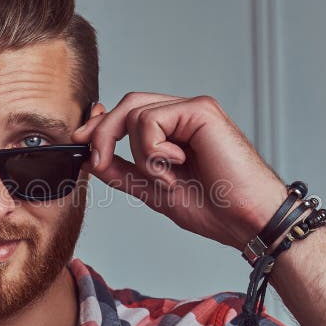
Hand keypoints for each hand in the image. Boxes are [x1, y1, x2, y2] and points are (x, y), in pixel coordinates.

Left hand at [71, 92, 288, 249]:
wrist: (246, 220)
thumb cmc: (213, 208)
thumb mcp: (154, 190)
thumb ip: (123, 172)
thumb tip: (91, 157)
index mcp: (175, 131)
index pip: (129, 113)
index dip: (101, 124)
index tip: (80, 140)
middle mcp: (184, 115)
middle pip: (128, 105)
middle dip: (103, 132)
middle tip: (96, 158)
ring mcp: (193, 110)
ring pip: (136, 114)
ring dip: (140, 155)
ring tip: (166, 177)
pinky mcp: (201, 110)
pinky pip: (151, 120)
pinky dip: (153, 150)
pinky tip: (177, 165)